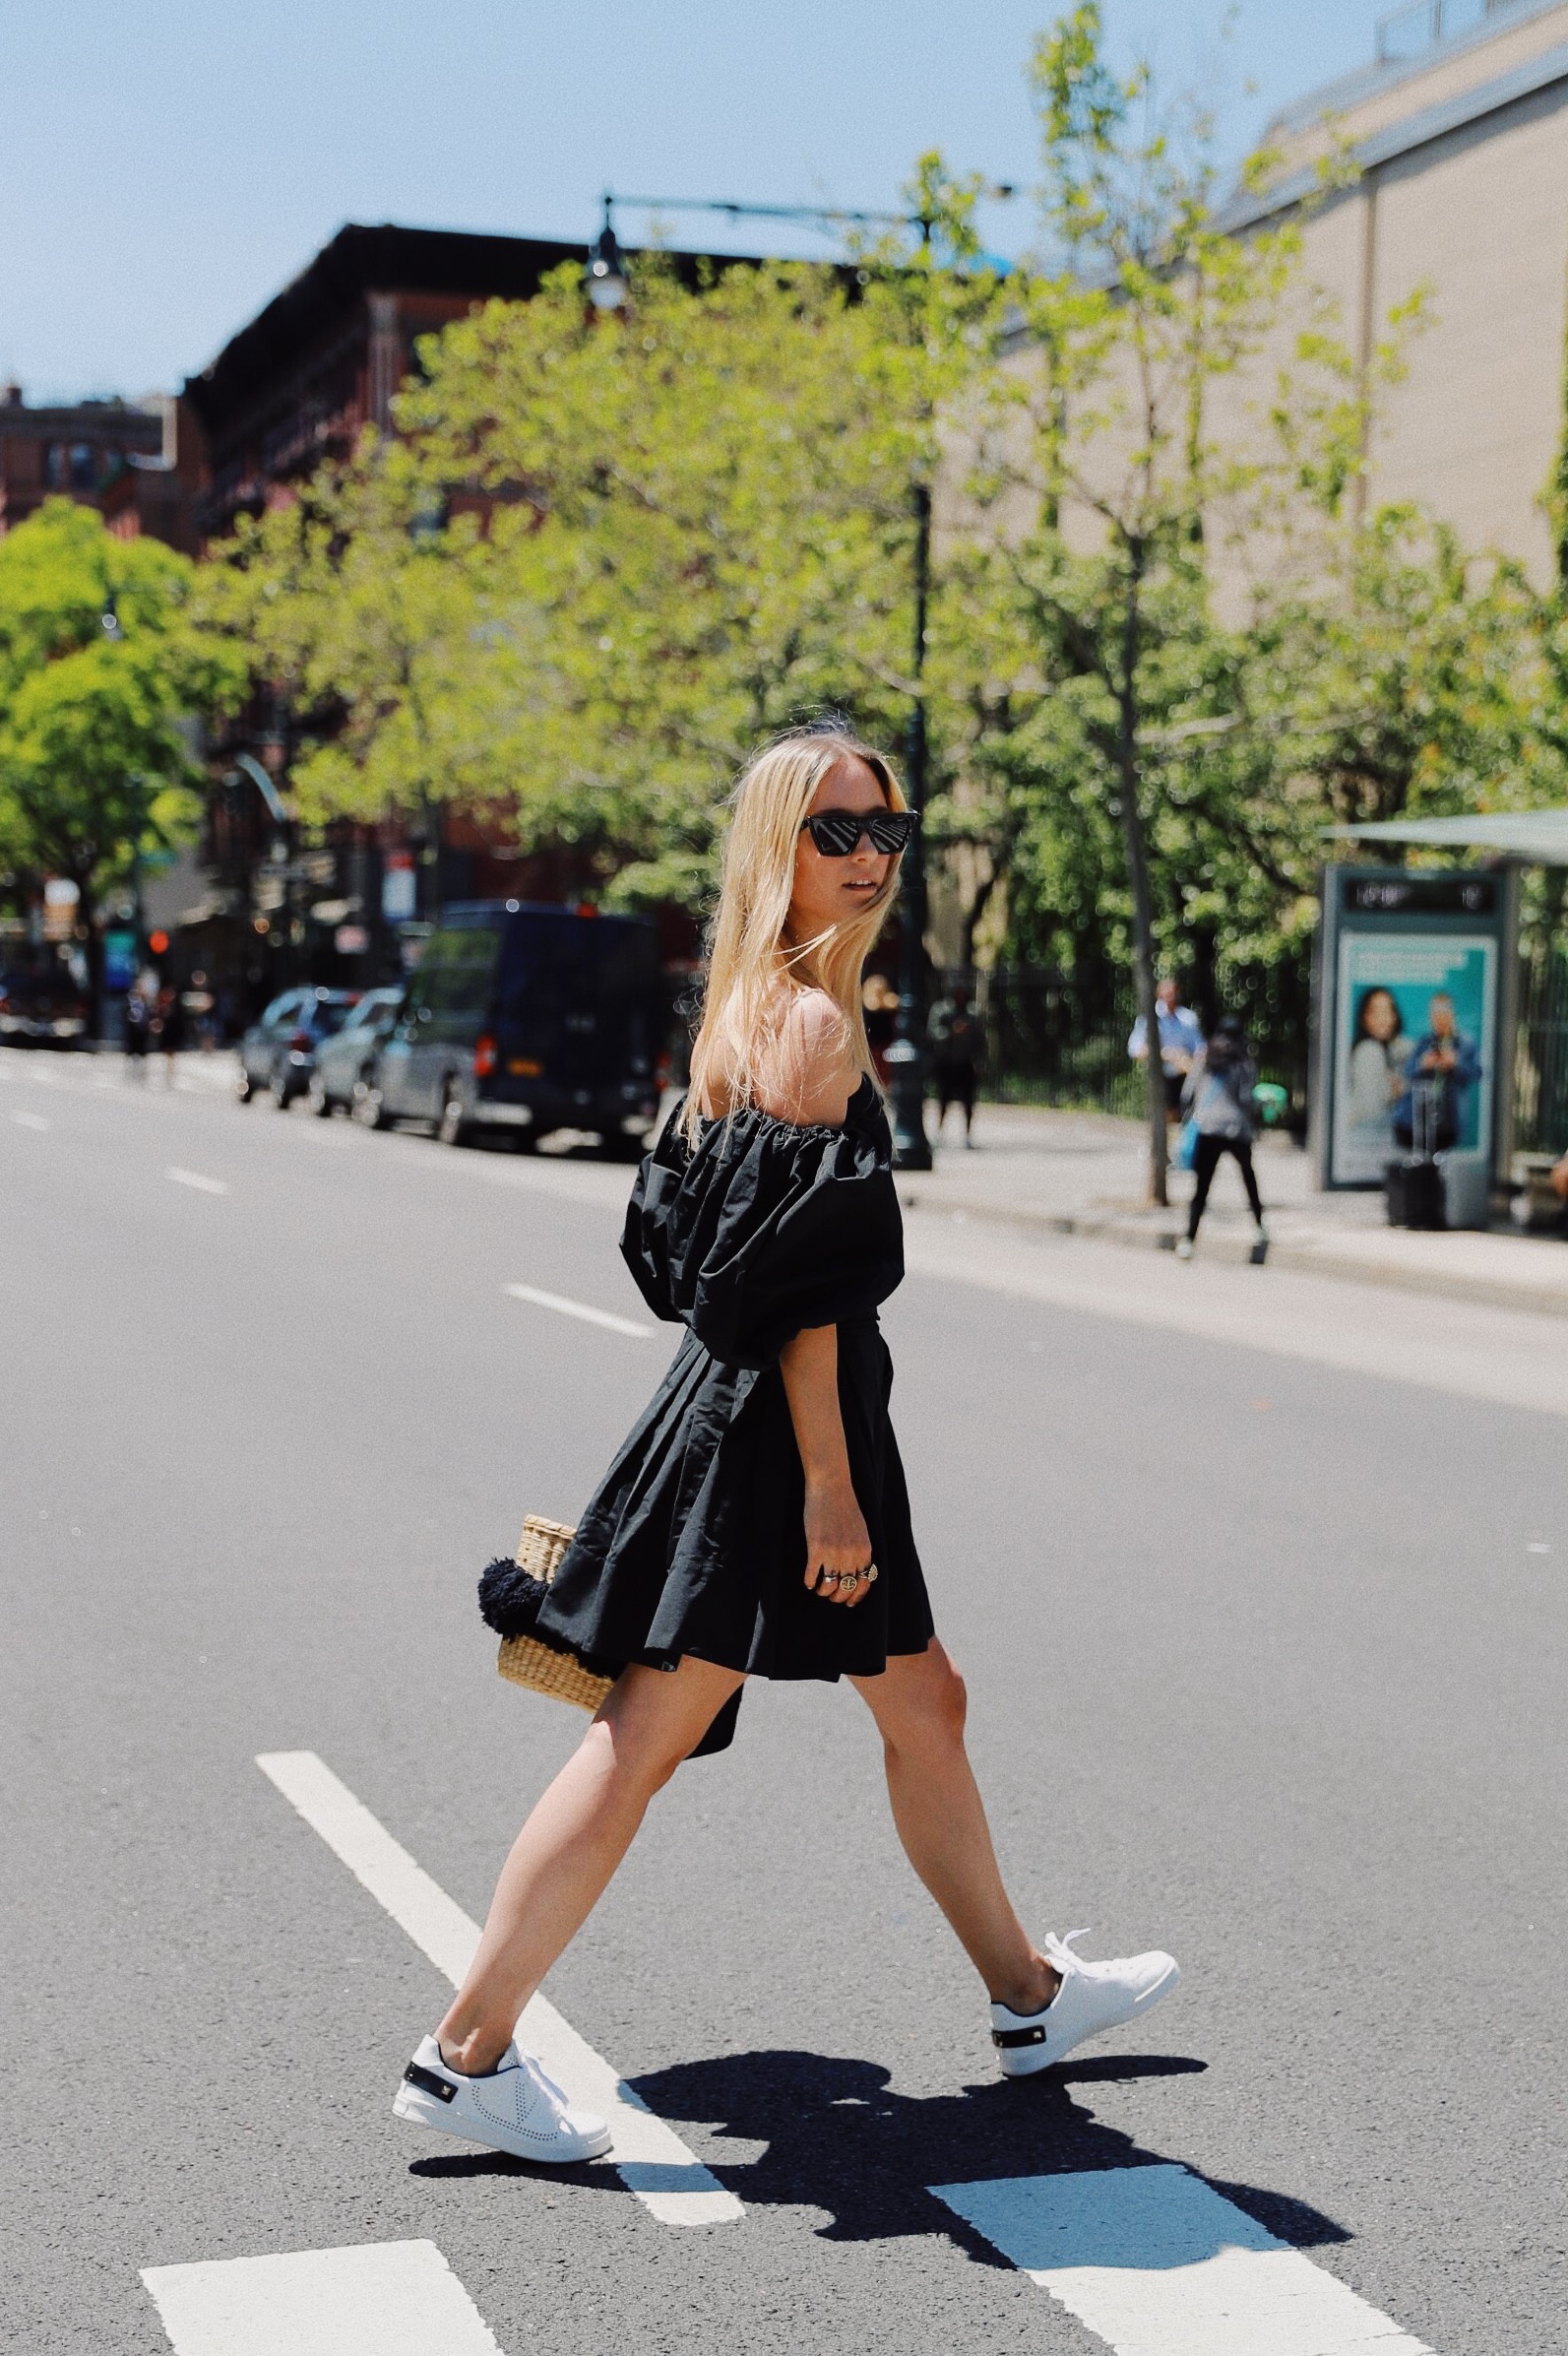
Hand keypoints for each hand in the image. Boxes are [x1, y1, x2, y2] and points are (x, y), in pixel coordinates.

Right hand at [803, 1474, 873, 1607]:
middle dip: (837, 1597)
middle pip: (845, 1589)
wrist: (831, 1487)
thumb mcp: (860, 1531)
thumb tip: (855, 1571)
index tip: (848, 1602)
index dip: (855, 1597)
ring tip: (818, 1587)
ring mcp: (834, 1553)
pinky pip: (812, 1576)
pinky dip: (809, 1581)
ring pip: (828, 1587)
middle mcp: (851, 1555)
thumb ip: (859, 1551)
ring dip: (822, 1591)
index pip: (864, 1584)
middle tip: (829, 1594)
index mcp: (865, 1551)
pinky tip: (807, 1580)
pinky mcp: (816, 1549)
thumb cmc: (844, 1506)